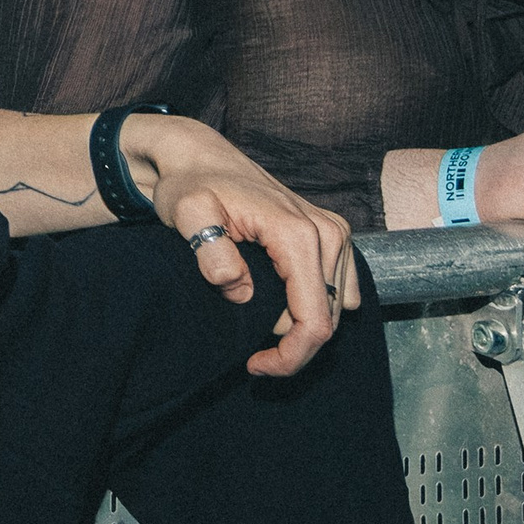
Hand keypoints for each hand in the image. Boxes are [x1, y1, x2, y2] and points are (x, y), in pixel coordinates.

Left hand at [126, 114, 357, 378]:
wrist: (201, 158)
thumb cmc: (191, 185)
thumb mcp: (186, 212)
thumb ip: (210, 250)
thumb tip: (238, 288)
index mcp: (297, 234)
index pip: (313, 321)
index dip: (289, 357)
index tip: (254, 365)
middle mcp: (328, 233)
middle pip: (328, 320)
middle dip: (292, 347)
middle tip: (250, 353)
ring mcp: (336, 233)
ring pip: (334, 308)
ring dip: (301, 326)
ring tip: (258, 323)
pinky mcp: (334, 235)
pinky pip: (337, 290)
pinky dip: (311, 306)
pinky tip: (277, 303)